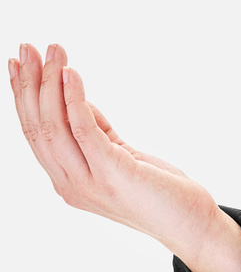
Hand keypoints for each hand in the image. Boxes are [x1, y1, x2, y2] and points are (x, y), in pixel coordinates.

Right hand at [8, 43, 215, 253]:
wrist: (190, 224)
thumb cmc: (160, 192)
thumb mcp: (121, 158)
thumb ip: (96, 135)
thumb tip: (77, 99)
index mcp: (71, 183)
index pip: (36, 136)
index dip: (23, 98)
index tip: (19, 63)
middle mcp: (72, 187)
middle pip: (38, 129)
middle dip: (30, 84)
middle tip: (28, 47)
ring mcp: (89, 184)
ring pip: (53, 127)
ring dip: (49, 84)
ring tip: (53, 52)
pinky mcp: (111, 174)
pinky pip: (82, 129)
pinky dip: (74, 99)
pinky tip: (73, 75)